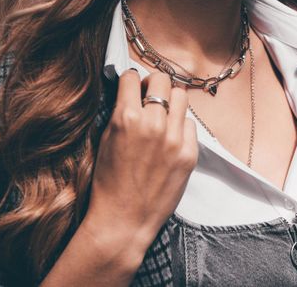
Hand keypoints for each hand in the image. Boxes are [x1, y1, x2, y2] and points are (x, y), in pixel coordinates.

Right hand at [85, 69, 197, 249]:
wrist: (125, 218)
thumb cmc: (109, 182)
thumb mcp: (105, 141)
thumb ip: (121, 113)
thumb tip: (131, 92)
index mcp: (126, 118)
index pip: (132, 77)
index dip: (130, 80)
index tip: (132, 86)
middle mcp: (153, 124)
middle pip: (162, 81)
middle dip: (154, 85)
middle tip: (150, 97)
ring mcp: (174, 139)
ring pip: (182, 97)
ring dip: (171, 101)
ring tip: (163, 115)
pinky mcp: (190, 154)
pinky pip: (190, 124)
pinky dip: (181, 126)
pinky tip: (171, 138)